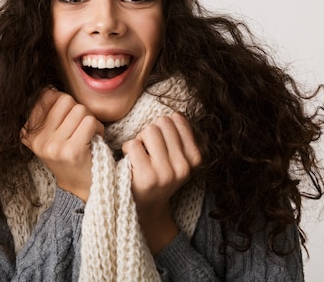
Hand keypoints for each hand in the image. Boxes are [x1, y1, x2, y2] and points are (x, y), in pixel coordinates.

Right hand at [21, 89, 102, 201]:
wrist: (79, 187)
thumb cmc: (69, 155)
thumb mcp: (50, 135)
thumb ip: (47, 111)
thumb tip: (50, 89)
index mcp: (28, 133)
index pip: (45, 96)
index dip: (62, 102)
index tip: (66, 118)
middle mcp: (38, 139)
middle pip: (65, 101)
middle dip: (78, 110)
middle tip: (80, 128)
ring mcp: (53, 146)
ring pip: (80, 110)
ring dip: (90, 120)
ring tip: (87, 135)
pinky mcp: (71, 151)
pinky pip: (89, 122)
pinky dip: (97, 128)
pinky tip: (94, 140)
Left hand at [121, 112, 200, 253]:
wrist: (146, 209)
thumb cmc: (159, 175)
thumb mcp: (178, 158)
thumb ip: (180, 135)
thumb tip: (175, 114)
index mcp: (195, 158)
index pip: (178, 119)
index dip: (164, 127)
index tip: (161, 144)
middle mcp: (184, 166)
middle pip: (163, 123)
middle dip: (151, 132)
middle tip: (148, 150)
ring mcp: (166, 173)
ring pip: (149, 130)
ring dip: (139, 139)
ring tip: (140, 155)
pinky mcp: (147, 177)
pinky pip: (133, 144)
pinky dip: (127, 149)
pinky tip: (131, 162)